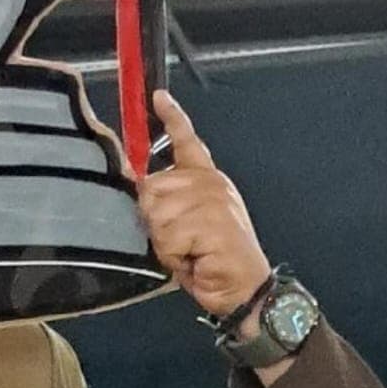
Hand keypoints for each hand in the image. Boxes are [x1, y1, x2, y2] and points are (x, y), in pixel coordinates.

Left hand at [138, 90, 270, 323]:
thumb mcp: (186, 227)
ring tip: (189, 252)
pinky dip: (174, 255)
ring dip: (165, 243)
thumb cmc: (212, 262)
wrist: (245, 289)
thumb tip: (141, 186)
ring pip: (158, 215)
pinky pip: (169, 236)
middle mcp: (211, 184)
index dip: (172, 119)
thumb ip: (168, 204)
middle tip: (179, 242)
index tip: (158, 98)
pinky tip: (194, 259)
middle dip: (155, 221)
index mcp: (206, 181)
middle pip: (152, 188)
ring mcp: (214, 201)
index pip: (188, 143)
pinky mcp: (213, 222)